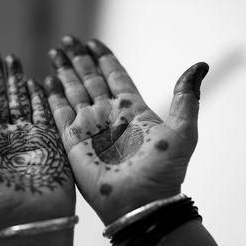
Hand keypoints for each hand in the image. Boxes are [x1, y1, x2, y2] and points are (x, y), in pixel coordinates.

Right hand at [45, 36, 208, 224]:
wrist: (141, 204)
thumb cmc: (163, 172)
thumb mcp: (182, 132)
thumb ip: (186, 98)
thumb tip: (200, 66)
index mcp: (132, 110)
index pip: (114, 76)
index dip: (103, 59)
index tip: (93, 42)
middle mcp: (108, 116)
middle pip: (90, 80)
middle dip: (79, 60)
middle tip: (67, 40)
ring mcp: (89, 128)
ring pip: (73, 92)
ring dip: (63, 73)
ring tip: (54, 54)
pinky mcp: (72, 143)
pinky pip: (59, 115)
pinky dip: (51, 98)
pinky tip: (45, 82)